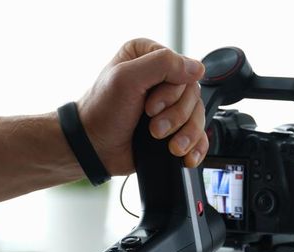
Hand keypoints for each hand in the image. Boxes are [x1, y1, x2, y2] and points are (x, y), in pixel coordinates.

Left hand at [77, 38, 207, 174]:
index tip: (149, 108)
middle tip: (154, 129)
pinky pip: (200, 134)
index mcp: (148, 55)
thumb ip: (162, 64)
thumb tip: (197, 69)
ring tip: (168, 145)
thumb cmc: (102, 112)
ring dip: (186, 133)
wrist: (94, 148)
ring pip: (199, 114)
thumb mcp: (126, 78)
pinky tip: (186, 155)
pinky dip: (196, 146)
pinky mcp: (174, 126)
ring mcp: (169, 103)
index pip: (183, 68)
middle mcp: (161, 76)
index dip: (172, 92)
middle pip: (193, 93)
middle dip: (176, 116)